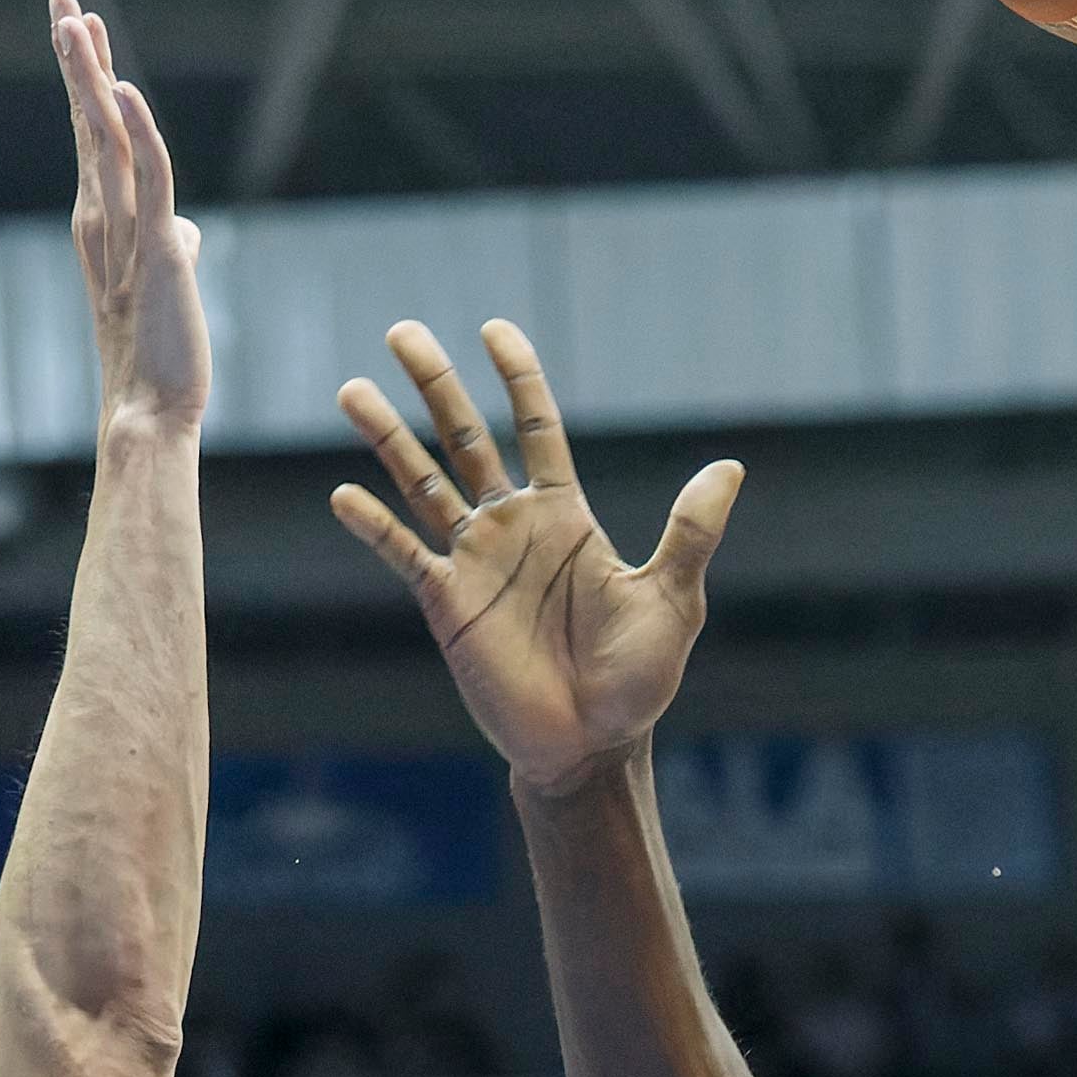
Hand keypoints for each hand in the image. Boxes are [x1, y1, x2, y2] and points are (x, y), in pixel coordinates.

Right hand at [53, 0, 211, 433]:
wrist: (147, 418)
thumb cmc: (158, 364)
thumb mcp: (169, 292)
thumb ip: (172, 251)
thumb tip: (187, 231)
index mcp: (105, 229)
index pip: (95, 141)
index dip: (88, 85)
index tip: (79, 32)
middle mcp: (105, 224)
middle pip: (89, 125)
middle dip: (77, 61)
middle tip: (61, 0)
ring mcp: (127, 236)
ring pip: (106, 141)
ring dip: (92, 78)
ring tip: (75, 20)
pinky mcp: (160, 254)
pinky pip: (150, 181)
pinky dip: (139, 133)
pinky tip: (127, 89)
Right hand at [332, 321, 744, 798]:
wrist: (592, 746)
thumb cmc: (637, 680)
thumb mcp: (672, 599)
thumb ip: (690, 531)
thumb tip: (731, 467)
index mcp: (565, 516)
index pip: (535, 428)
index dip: (517, 378)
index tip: (494, 329)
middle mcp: (513, 528)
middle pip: (466, 438)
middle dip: (436, 385)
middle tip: (403, 331)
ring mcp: (475, 563)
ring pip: (423, 484)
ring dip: (388, 439)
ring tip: (351, 391)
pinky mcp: (448, 605)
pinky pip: (404, 555)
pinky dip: (375, 526)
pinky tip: (345, 495)